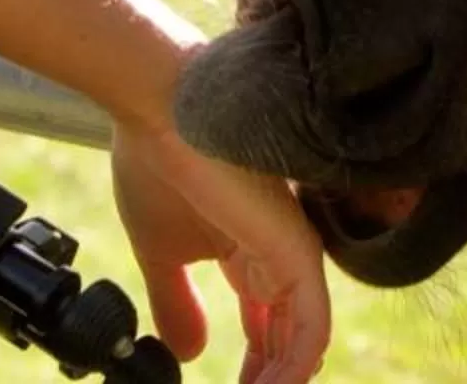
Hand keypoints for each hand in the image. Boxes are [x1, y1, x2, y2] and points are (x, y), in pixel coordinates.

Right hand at [109, 111, 331, 383]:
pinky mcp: (295, 250)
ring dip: (282, 380)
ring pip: (305, 340)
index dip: (256, 369)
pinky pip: (312, 326)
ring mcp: (291, 251)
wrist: (159, 110)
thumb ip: (177, 303)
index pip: (268, 325)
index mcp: (249, 252)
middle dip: (270, 379)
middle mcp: (279, 254)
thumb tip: (185, 354)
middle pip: (289, 337)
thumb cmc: (155, 165)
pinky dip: (294, 367)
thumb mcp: (161, 254)